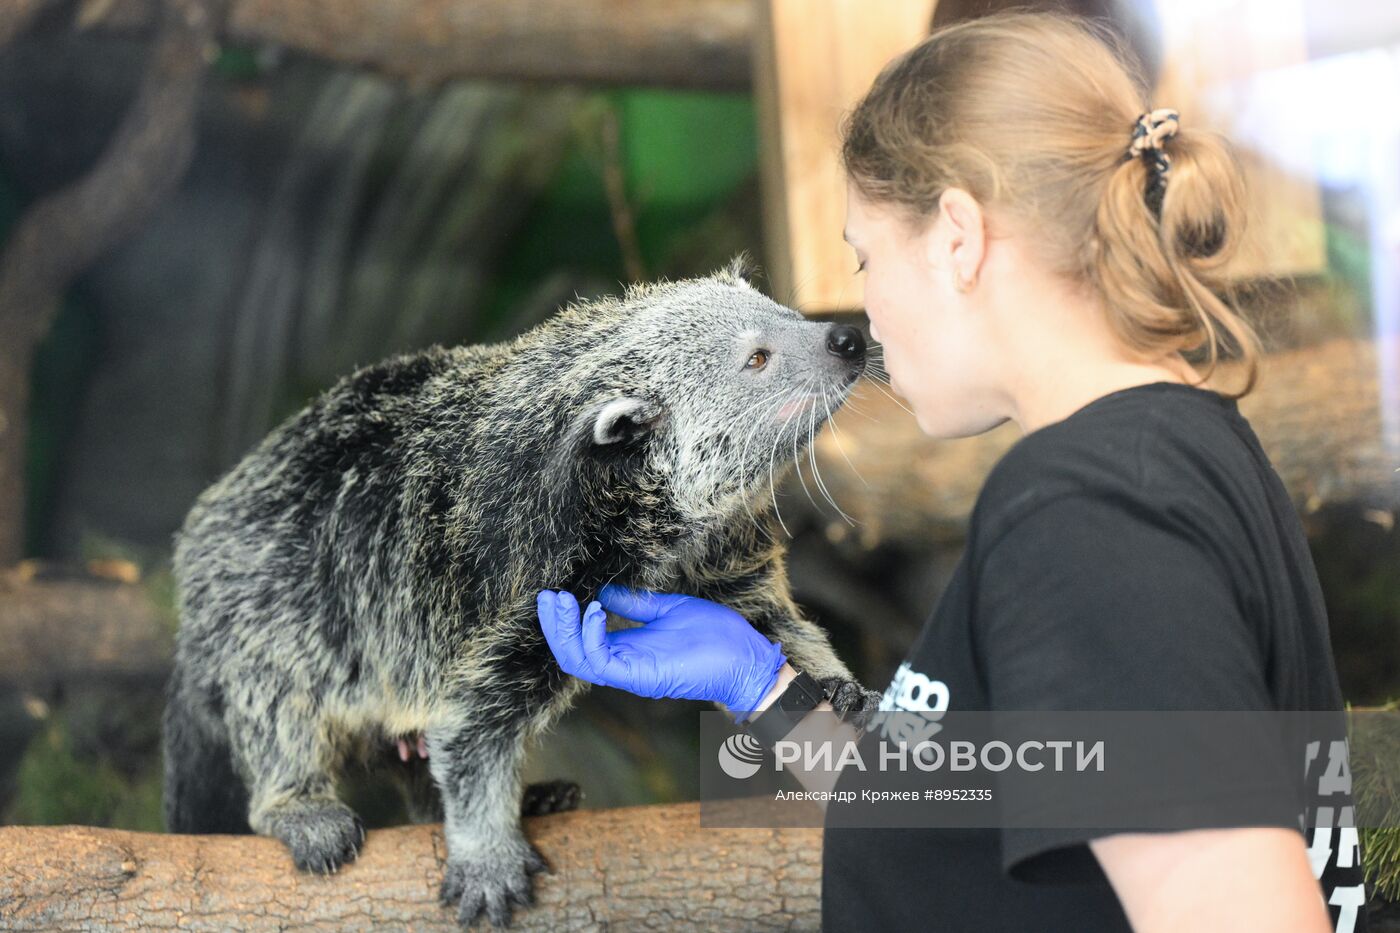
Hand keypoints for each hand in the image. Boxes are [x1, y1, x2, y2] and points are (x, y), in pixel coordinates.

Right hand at [536, 585, 786, 721]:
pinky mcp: (641, 677)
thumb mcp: (667, 610)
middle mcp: (623, 664)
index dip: (563, 619)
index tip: (556, 591)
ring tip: (561, 601)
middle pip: (571, 652)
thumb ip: (634, 604)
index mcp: (627, 649)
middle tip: (546, 596)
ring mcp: (630, 672)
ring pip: (578, 661)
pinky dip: (591, 637)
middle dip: (554, 625)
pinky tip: (594, 610)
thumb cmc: (715, 635)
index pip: (581, 640)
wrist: (746, 657)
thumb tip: (605, 590)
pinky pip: (602, 662)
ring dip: (564, 631)